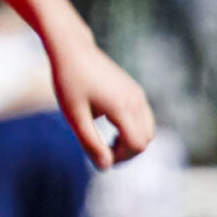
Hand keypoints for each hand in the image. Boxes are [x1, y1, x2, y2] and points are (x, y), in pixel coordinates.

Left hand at [50, 35, 154, 167]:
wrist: (73, 50)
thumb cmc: (68, 82)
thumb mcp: (74, 116)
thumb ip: (90, 143)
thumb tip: (106, 166)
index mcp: (123, 107)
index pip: (136, 144)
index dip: (121, 157)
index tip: (100, 157)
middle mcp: (137, 101)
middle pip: (146, 139)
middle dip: (128, 152)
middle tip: (104, 152)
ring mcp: (139, 95)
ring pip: (148, 130)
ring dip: (132, 141)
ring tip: (108, 140)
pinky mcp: (136, 91)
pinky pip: (144, 119)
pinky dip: (133, 129)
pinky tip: (112, 126)